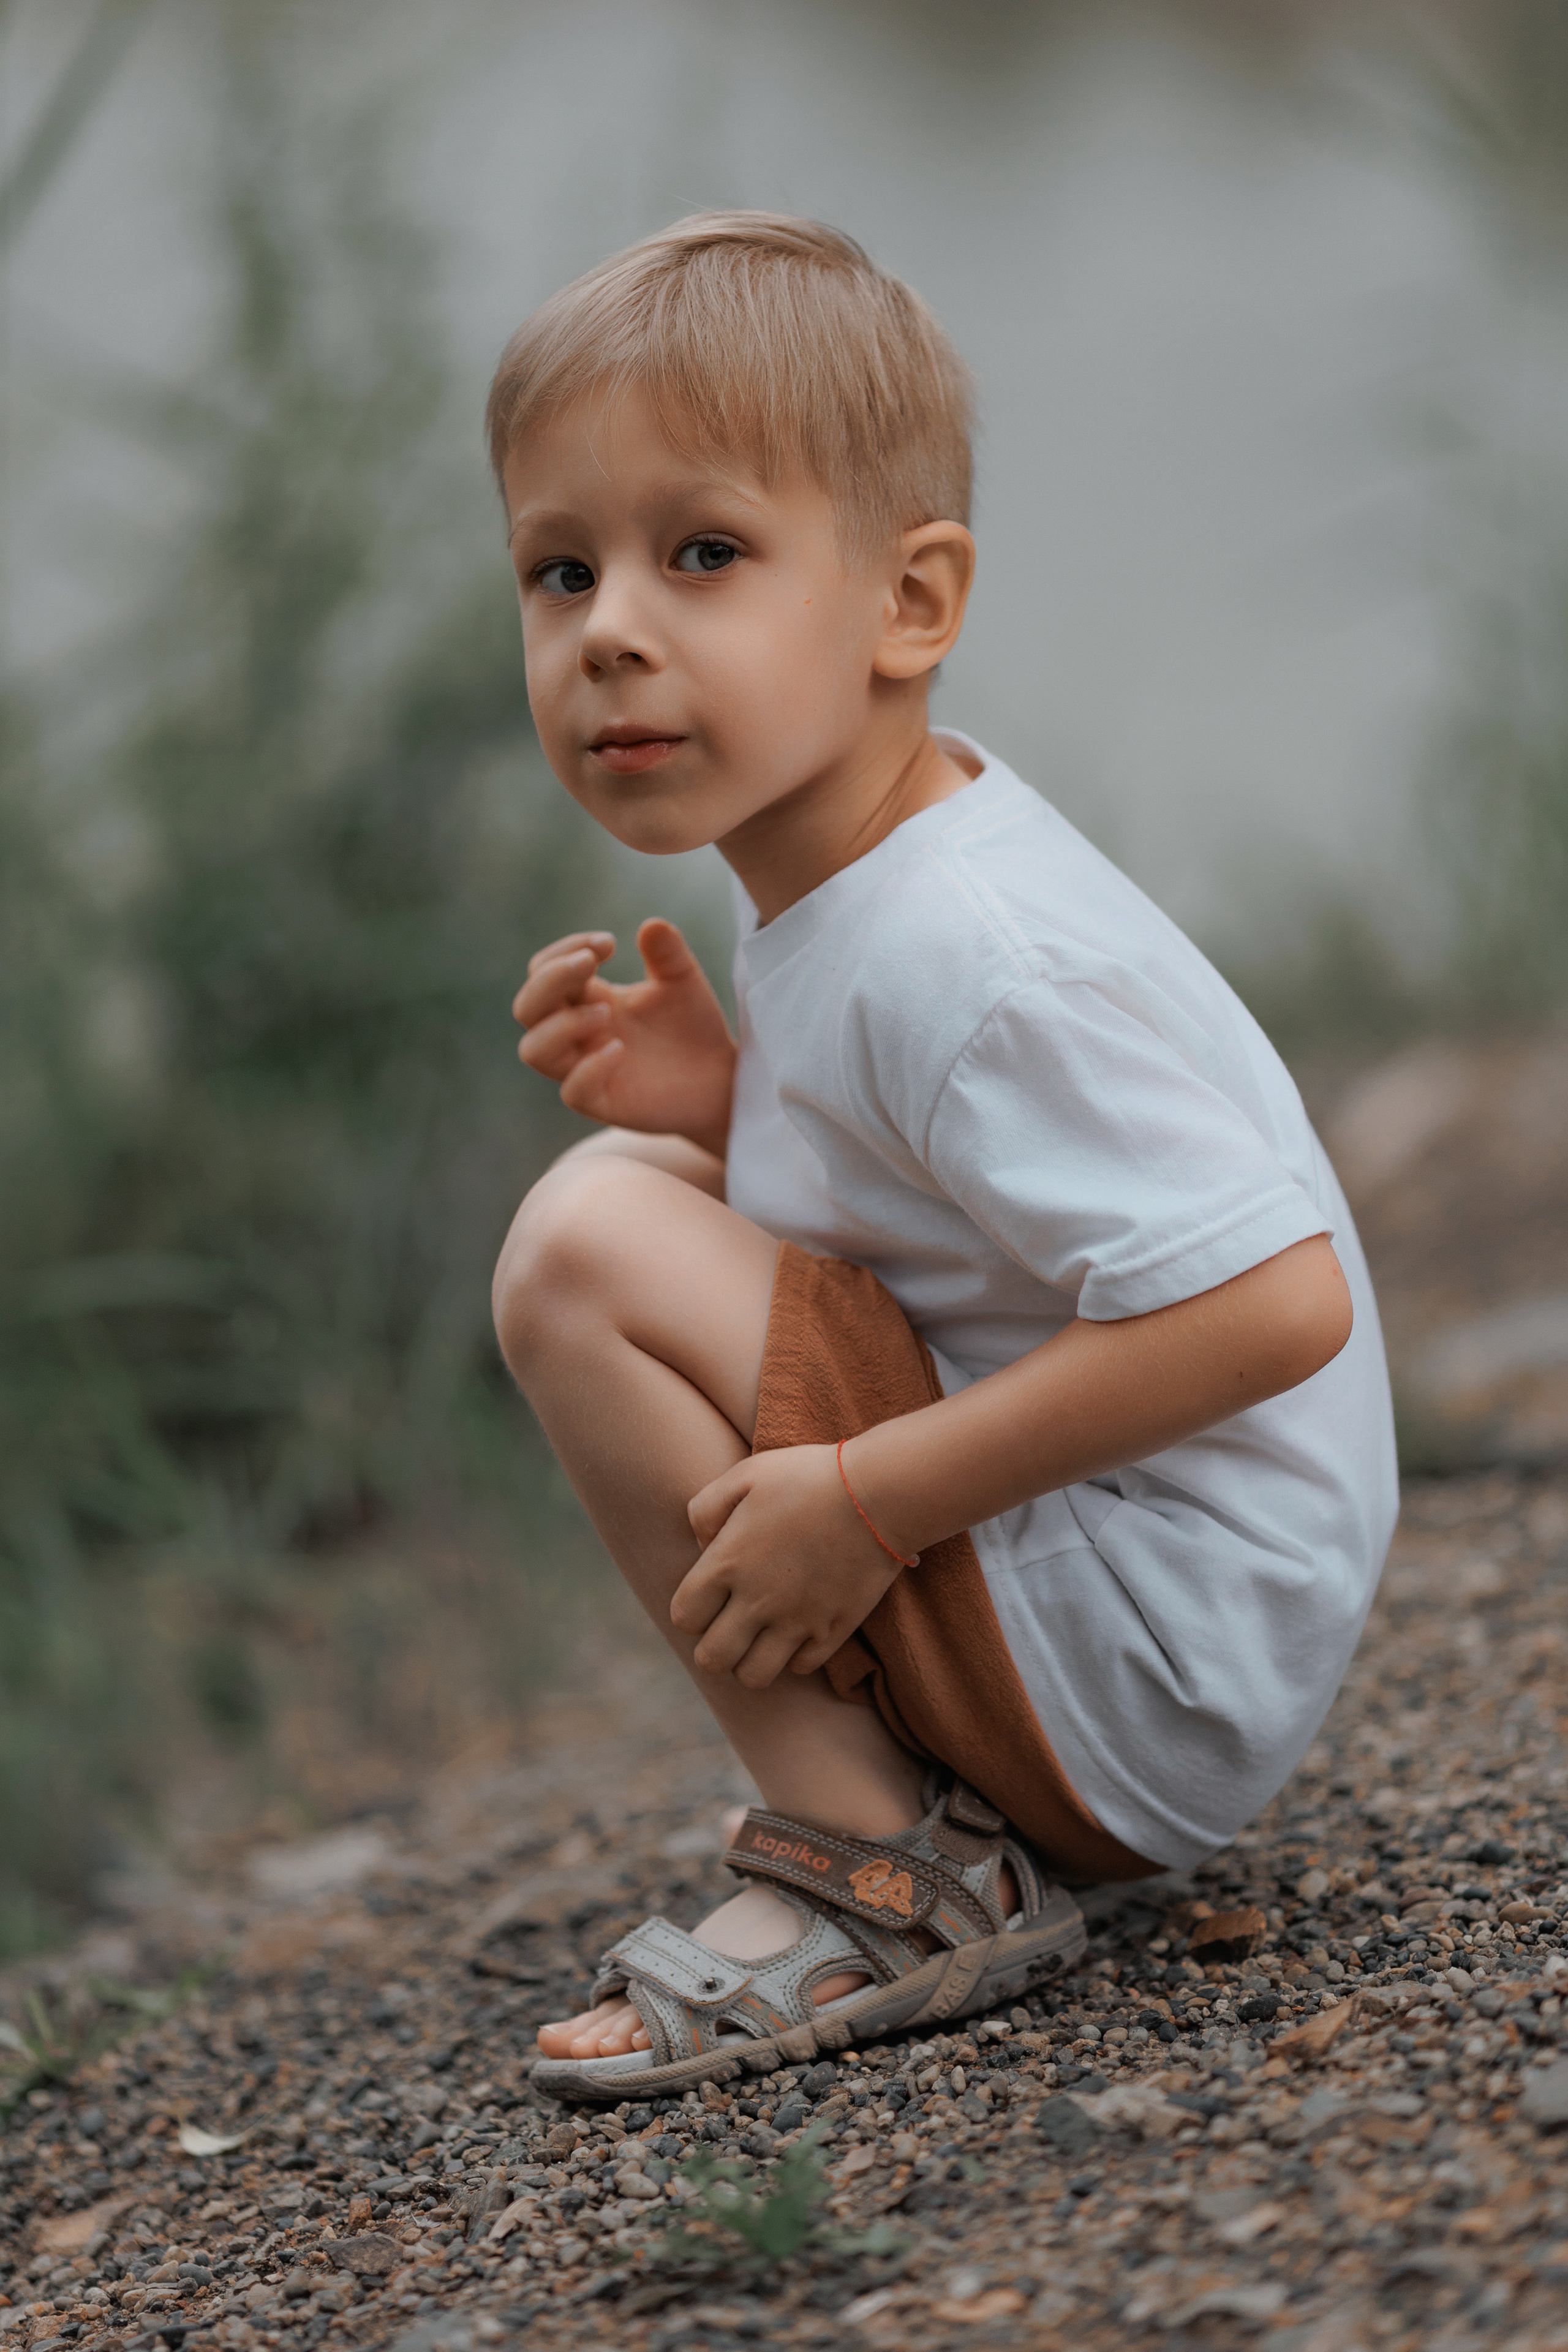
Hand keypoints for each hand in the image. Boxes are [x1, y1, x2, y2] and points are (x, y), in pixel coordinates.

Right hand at [513, 917, 736, 1156]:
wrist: (718, 1078)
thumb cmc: (691, 1027)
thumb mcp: (682, 981)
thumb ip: (667, 953)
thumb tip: (651, 925)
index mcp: (585, 998)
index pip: (543, 970)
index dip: (563, 951)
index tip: (608, 944)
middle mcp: (575, 1034)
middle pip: (526, 1007)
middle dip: (550, 979)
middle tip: (590, 963)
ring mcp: (583, 1069)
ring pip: (534, 1050)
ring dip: (563, 1024)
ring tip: (607, 1012)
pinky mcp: (602, 1102)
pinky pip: (572, 1091)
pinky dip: (589, 1068)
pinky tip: (619, 1049)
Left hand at [673, 1444, 904, 1688]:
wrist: (881, 1491)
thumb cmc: (809, 1476)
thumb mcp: (745, 1474)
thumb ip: (706, 1509)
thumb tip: (702, 1546)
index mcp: (727, 1562)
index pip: (684, 1617)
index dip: (691, 1611)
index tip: (710, 1596)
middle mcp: (757, 1600)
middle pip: (712, 1659)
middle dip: (714, 1647)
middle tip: (731, 1625)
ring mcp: (797, 1620)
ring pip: (754, 1676)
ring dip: (751, 1661)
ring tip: (763, 1635)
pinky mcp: (834, 1630)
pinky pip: (801, 1667)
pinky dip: (795, 1655)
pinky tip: (800, 1627)